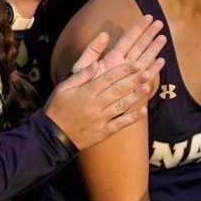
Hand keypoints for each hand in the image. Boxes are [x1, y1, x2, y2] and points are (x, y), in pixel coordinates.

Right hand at [42, 16, 164, 148]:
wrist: (52, 136)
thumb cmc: (57, 109)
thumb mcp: (63, 88)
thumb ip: (80, 76)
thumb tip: (96, 63)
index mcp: (86, 93)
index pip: (108, 78)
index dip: (123, 70)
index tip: (136, 63)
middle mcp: (95, 105)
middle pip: (117, 90)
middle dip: (133, 80)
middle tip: (147, 72)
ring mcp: (100, 119)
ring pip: (121, 105)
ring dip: (135, 96)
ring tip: (148, 87)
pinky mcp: (104, 132)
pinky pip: (120, 124)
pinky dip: (132, 118)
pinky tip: (143, 111)